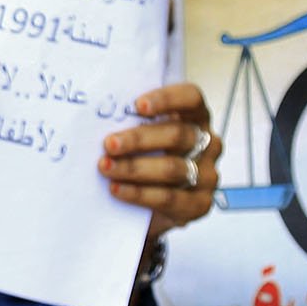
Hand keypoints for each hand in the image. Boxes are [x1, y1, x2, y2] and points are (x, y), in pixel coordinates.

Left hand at [99, 82, 221, 238]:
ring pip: (171, 168)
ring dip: (134, 167)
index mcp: (196, 118)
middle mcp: (207, 144)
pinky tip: (117, 189)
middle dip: (138, 139)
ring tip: (105, 167)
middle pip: (177, 135)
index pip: (191, 98)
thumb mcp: (142, 137)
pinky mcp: (199, 204)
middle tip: (109, 144)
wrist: (150, 207)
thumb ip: (131, 123)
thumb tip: (99, 116)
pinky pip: (168, 197)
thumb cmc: (144, 158)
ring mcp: (206, 175)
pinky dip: (139, 193)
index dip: (167, 98)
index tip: (138, 105)